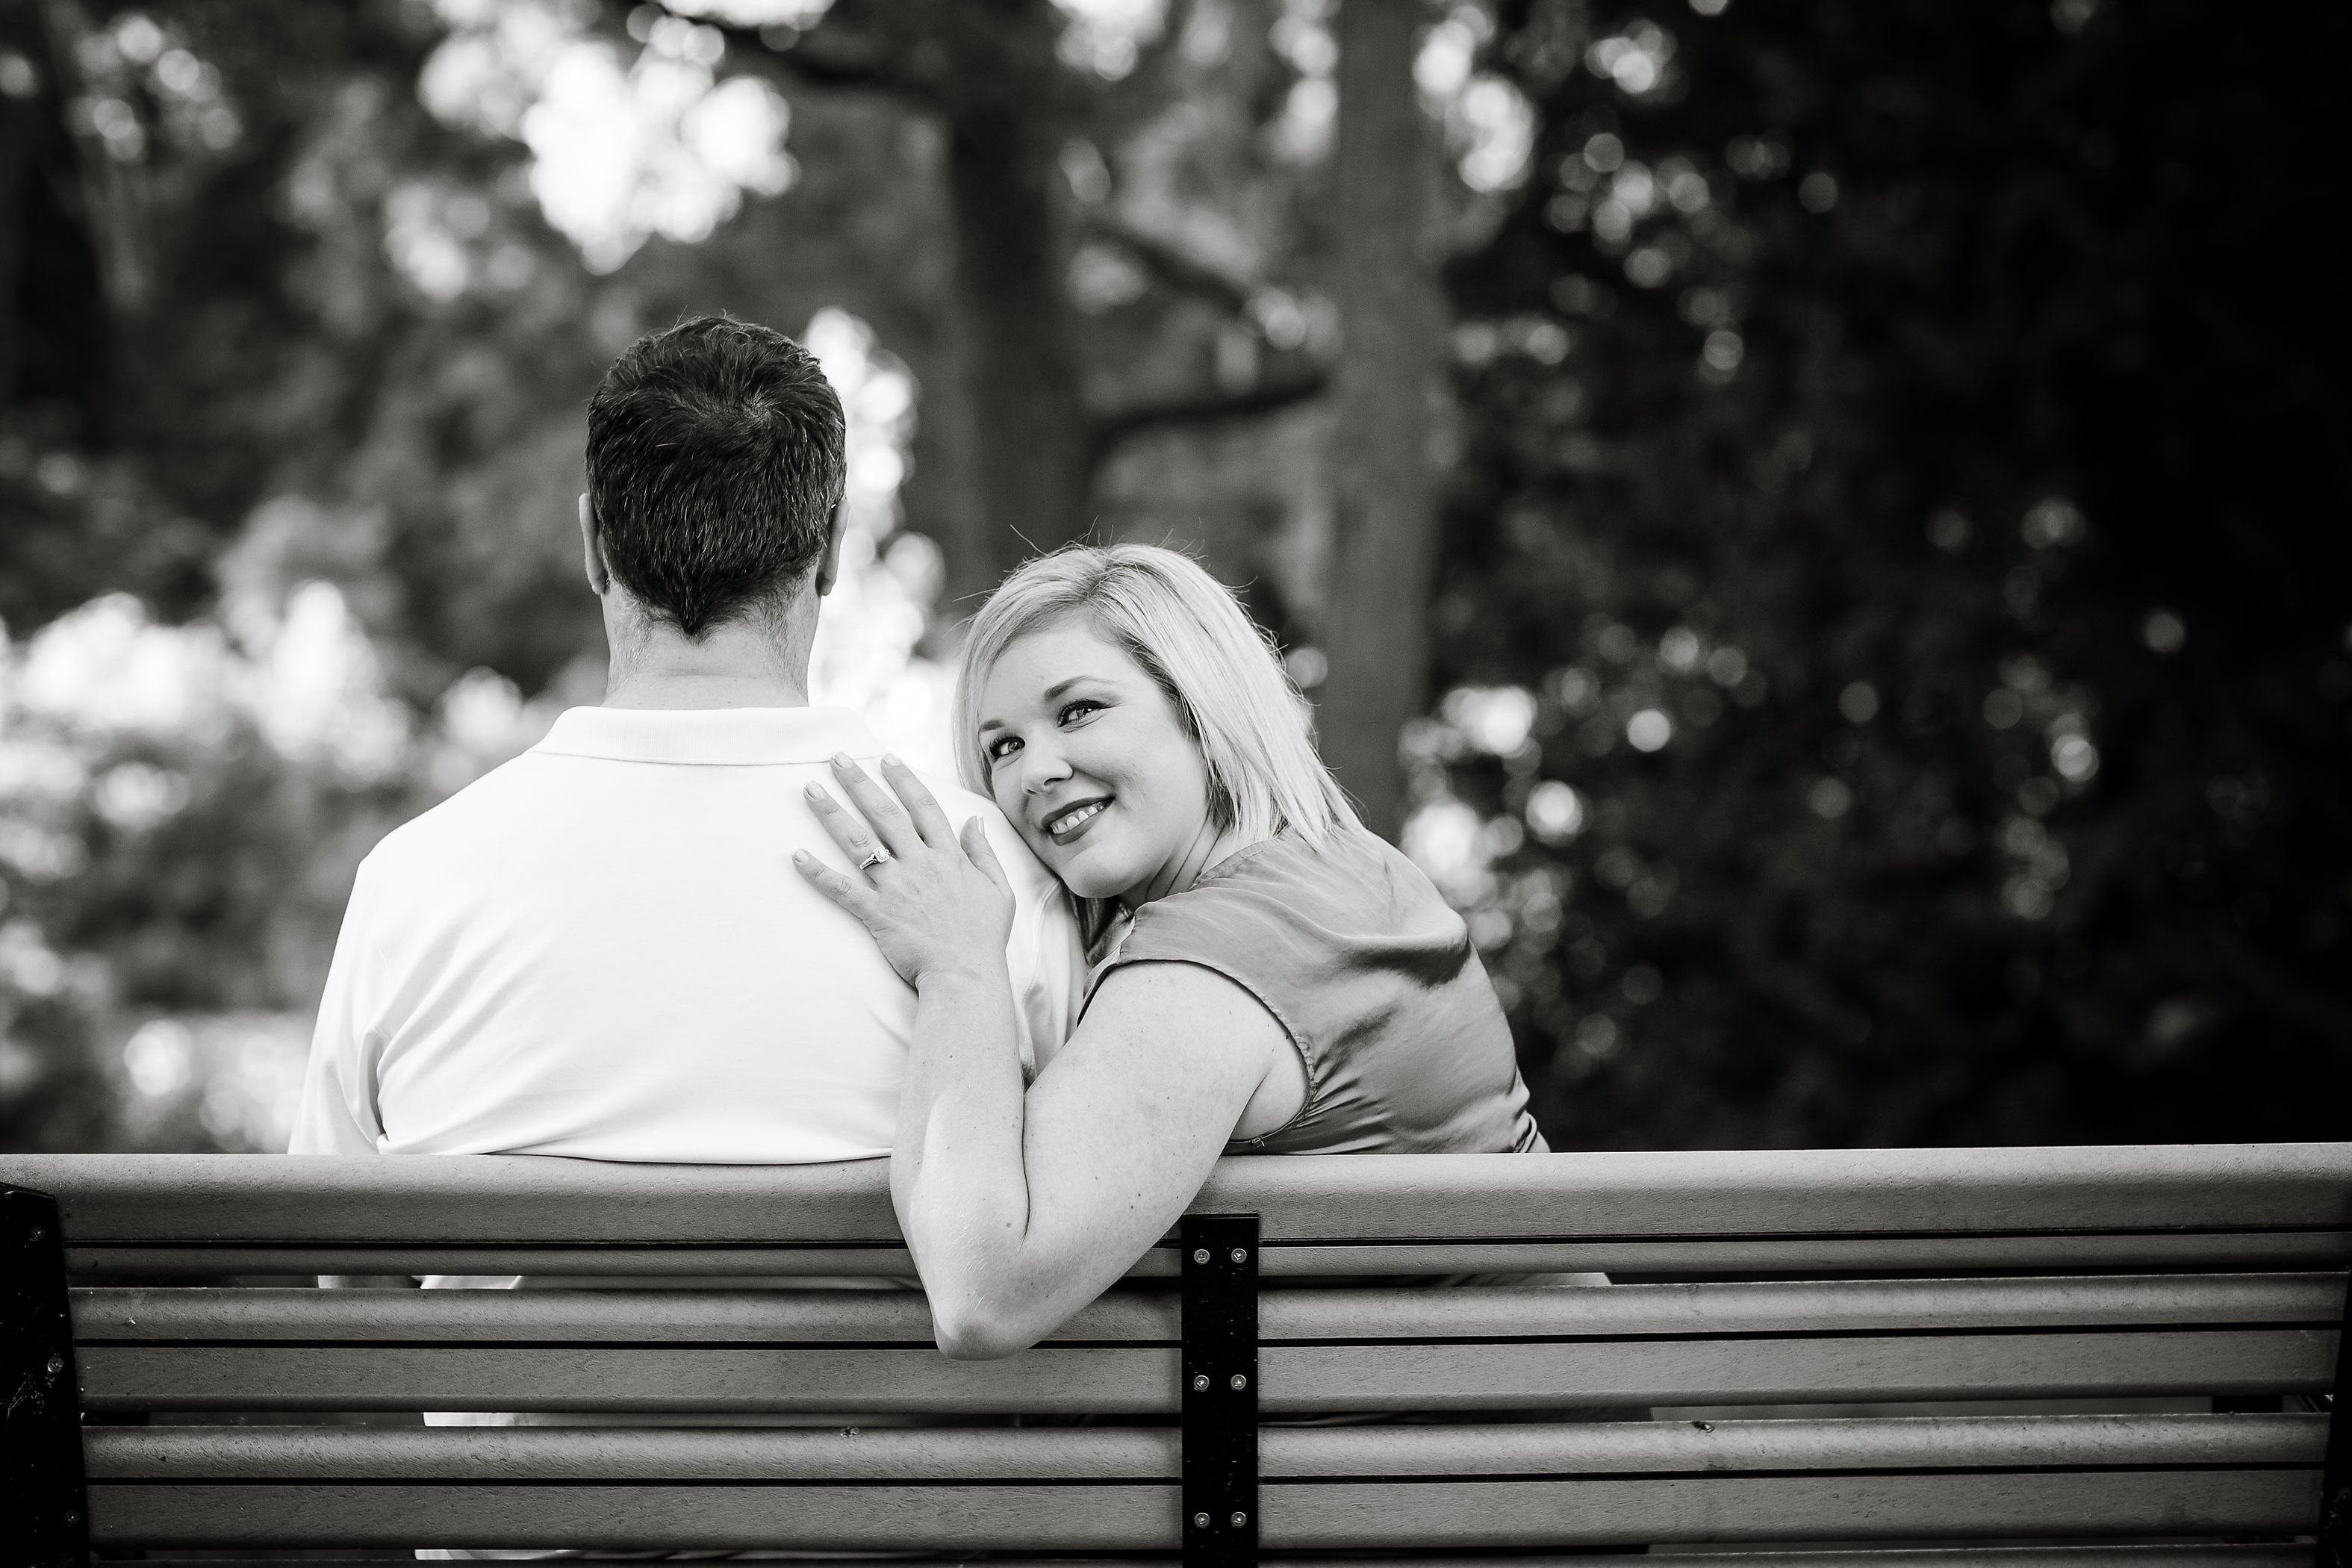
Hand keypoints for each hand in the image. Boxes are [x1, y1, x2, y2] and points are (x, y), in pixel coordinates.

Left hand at [794, 754, 1015, 988]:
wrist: (966, 975)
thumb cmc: (984, 937)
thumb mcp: (999, 890)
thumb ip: (984, 853)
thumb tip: (976, 821)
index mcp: (949, 857)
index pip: (924, 808)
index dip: (905, 781)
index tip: (887, 760)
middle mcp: (920, 864)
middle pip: (885, 815)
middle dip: (860, 783)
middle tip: (838, 759)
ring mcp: (896, 887)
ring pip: (859, 843)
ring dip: (832, 814)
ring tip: (810, 790)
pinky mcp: (877, 913)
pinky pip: (842, 889)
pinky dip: (818, 873)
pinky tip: (797, 855)